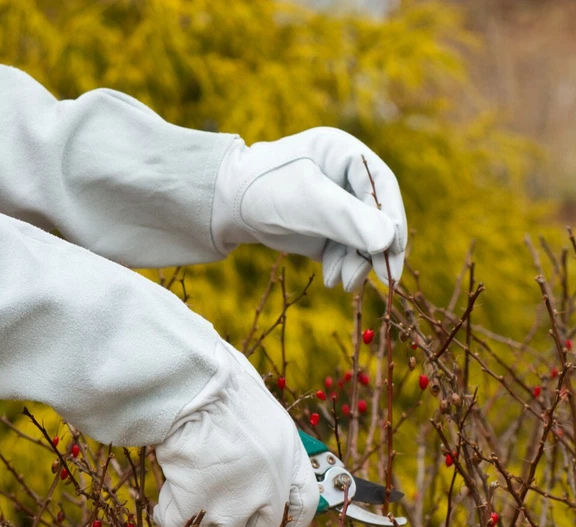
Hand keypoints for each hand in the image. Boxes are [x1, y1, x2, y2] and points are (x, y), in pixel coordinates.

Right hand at [153, 341, 317, 526]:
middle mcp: (269, 485)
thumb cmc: (219, 378)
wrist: (190, 384)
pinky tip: (163, 493)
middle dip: (236, 519)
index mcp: (288, 453)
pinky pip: (177, 524)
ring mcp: (234, 501)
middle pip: (260, 526)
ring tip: (183, 477)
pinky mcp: (197, 506)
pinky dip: (166, 511)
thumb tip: (252, 452)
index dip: (293, 523)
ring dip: (199, 511)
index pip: (305, 504)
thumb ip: (263, 438)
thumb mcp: (259, 405)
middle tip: (212, 499)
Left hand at [213, 127, 406, 290]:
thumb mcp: (307, 202)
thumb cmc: (262, 191)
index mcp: (343, 153)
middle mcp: (344, 177)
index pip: (381, 186)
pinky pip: (345, 250)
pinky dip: (344, 266)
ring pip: (362, 237)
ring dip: (359, 263)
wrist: (222, 205)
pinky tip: (334, 280)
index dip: (392, 218)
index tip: (394, 250)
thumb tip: (389, 241)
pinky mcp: (324, 229)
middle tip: (383, 278)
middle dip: (376, 248)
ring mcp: (335, 205)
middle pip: (376, 215)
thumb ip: (348, 220)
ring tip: (343, 283)